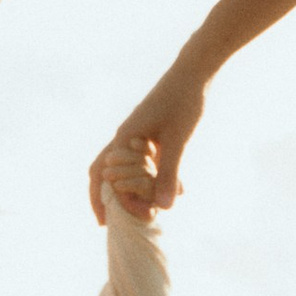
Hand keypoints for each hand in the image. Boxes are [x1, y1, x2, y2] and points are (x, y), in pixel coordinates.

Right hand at [93, 73, 203, 217]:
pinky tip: (154, 185)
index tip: (130, 219)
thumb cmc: (185, 102)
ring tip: (126, 207)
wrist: (195, 73)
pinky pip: (134, 158)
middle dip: (101, 196)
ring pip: (116, 164)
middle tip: (104, 222)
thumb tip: (165, 208)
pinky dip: (138, 175)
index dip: (115, 201)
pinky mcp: (147, 132)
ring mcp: (134, 134)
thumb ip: (170, 173)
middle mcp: (124, 137)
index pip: (107, 177)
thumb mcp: (179, 140)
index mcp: (124, 139)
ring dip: (119, 186)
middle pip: (101, 170)